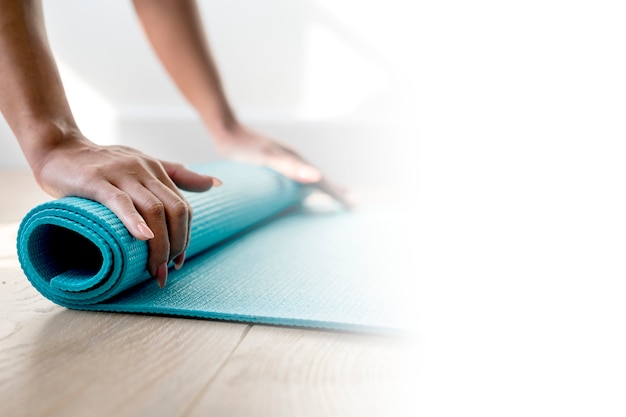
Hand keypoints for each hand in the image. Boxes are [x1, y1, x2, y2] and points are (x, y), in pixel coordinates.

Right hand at [34, 134, 219, 287]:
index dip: (185, 237)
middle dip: (176, 244)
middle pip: (175, 210)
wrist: (59, 147)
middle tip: (166, 270)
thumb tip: (216, 184)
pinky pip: (120, 202)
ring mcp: (121, 174)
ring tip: (154, 269)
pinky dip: (134, 221)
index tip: (178, 261)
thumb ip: (178, 175)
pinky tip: (142, 237)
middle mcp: (144, 170)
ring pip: (153, 209)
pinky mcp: (95, 180)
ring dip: (159, 244)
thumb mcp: (144, 163)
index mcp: (157, 171)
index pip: (183, 208)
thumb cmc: (103, 161)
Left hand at [213, 124, 351, 208]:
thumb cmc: (243, 147)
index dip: (336, 193)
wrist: (225, 129)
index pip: (323, 180)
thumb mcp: (268, 158)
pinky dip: (305, 184)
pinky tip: (300, 189)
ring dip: (322, 186)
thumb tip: (318, 176)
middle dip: (335, 190)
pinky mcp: (274, 162)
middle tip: (351, 202)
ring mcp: (285, 159)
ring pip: (309, 176)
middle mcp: (294, 159)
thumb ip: (291, 168)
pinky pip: (296, 176)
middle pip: (320, 178)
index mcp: (297, 160)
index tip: (351, 204)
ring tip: (333, 195)